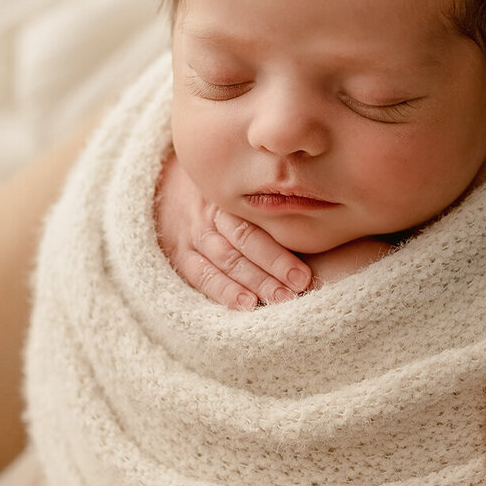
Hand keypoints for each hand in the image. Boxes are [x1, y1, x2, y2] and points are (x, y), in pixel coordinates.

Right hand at [155, 152, 311, 309]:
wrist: (164, 184)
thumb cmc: (220, 189)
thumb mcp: (238, 181)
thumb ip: (267, 196)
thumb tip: (320, 208)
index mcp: (229, 196)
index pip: (255, 227)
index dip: (278, 253)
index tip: (304, 275)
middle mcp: (209, 214)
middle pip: (243, 244)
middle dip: (272, 269)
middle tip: (298, 288)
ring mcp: (192, 235)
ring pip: (225, 260)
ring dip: (253, 282)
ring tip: (278, 299)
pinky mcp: (179, 253)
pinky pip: (200, 274)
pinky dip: (222, 290)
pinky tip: (244, 304)